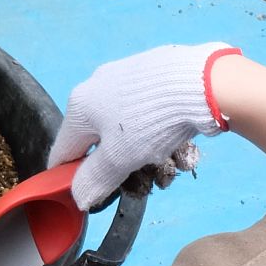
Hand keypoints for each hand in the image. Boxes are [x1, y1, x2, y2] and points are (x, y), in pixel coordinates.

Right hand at [49, 43, 238, 209]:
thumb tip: (78, 197)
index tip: (86, 192)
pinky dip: (157, 127)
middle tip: (144, 180)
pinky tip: (177, 135)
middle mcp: (96, 85)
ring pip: (127, 124)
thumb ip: (95, 179)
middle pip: (99, 138)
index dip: (69, 176)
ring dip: (144, 150)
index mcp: (80, 106)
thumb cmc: (150, 122)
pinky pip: (146, 107)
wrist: (201, 81)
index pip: (63, 150)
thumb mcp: (119, 159)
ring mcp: (125, 74)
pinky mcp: (153, 69)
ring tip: (169, 162)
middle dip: (120, 164)